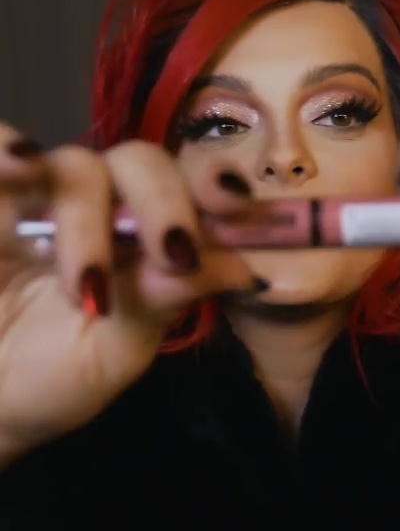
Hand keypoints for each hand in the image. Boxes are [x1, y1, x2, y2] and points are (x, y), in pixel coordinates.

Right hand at [0, 122, 258, 462]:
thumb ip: (168, 300)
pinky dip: (7, 150)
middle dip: (163, 205)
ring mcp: (41, 198)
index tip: (236, 204)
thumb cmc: (54, 380)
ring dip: (87, 220)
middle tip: (171, 257)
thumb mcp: (118, 349)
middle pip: (141, 163)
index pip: (187, 188)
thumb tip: (245, 268)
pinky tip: (21, 166)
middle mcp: (101, 206)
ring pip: (76, 166)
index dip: (213, 185)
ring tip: (83, 285)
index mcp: (145, 239)